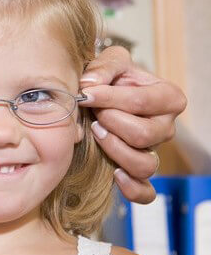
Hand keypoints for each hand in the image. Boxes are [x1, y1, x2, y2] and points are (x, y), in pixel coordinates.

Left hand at [79, 46, 186, 203]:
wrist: (96, 99)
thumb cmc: (108, 79)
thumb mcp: (109, 62)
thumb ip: (104, 67)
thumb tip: (90, 85)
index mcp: (167, 98)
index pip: (143, 102)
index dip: (110, 98)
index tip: (86, 94)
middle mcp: (165, 128)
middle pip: (144, 135)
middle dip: (111, 123)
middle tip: (93, 115)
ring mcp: (153, 152)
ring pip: (144, 164)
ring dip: (115, 150)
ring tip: (97, 134)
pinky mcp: (138, 173)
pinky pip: (145, 192)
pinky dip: (132, 188)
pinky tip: (114, 174)